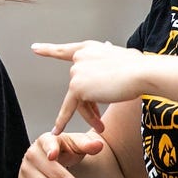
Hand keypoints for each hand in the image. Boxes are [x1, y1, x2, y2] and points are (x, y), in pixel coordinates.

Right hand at [18, 131, 104, 177]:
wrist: (50, 154)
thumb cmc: (65, 148)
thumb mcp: (74, 143)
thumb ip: (86, 144)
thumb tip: (99, 145)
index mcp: (45, 140)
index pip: (49, 144)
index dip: (51, 149)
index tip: (53, 156)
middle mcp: (32, 154)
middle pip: (55, 173)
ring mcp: (26, 170)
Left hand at [32, 40, 146, 133]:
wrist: (141, 73)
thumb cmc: (139, 66)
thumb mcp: (122, 56)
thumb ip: (109, 58)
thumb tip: (106, 48)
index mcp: (89, 48)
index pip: (66, 50)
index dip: (49, 49)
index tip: (35, 49)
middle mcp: (79, 57)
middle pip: (79, 86)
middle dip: (90, 105)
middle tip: (100, 121)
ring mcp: (76, 72)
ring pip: (79, 100)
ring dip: (89, 115)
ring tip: (101, 127)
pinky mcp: (76, 87)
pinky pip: (69, 108)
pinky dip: (62, 120)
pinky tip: (57, 130)